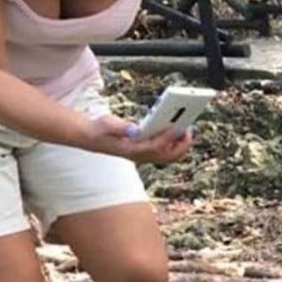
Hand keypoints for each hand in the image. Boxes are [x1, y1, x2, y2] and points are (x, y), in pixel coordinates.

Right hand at [79, 114, 194, 163]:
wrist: (92, 137)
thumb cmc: (99, 130)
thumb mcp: (106, 124)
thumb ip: (120, 127)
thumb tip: (134, 129)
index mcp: (133, 150)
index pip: (156, 146)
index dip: (169, 137)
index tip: (179, 128)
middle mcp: (141, 156)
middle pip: (168, 156)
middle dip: (181, 145)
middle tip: (188, 130)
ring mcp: (145, 155)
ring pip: (169, 156)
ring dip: (180, 145)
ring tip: (186, 129)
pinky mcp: (146, 151)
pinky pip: (166, 151)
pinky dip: (174, 143)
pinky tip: (177, 130)